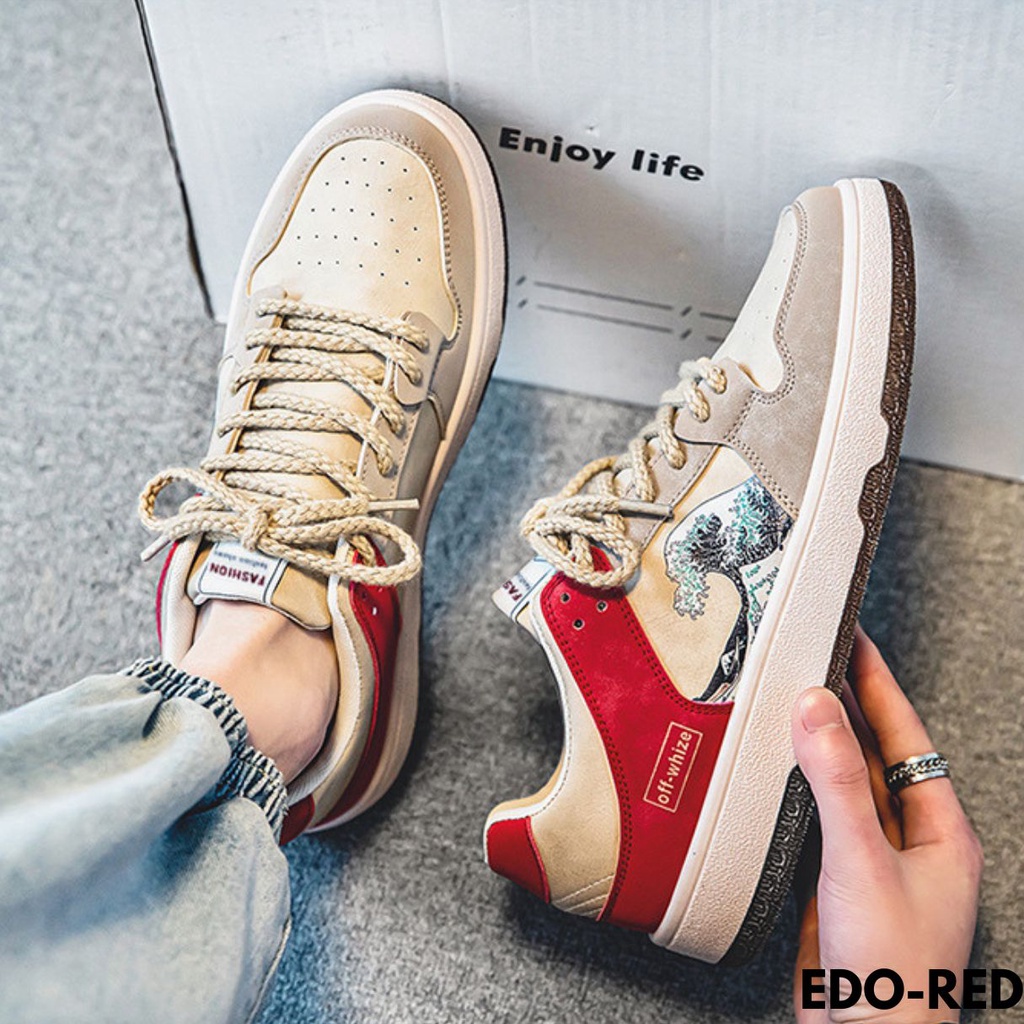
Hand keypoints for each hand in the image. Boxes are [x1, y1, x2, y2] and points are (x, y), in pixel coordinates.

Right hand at [791, 626, 982, 1022]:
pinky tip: (768, 768)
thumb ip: (837, 782)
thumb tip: (816, 707)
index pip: (905, 733)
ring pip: (839, 783)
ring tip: (782, 697)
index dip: (875, 681)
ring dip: (812, 743)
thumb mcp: (864, 861)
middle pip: (872, 752)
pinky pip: (812, 815)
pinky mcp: (833, 880)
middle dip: (841, 703)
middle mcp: (908, 838)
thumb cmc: (892, 970)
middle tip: (807, 655)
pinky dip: (790, 785)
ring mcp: (870, 859)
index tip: (849, 636)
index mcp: (939, 828)